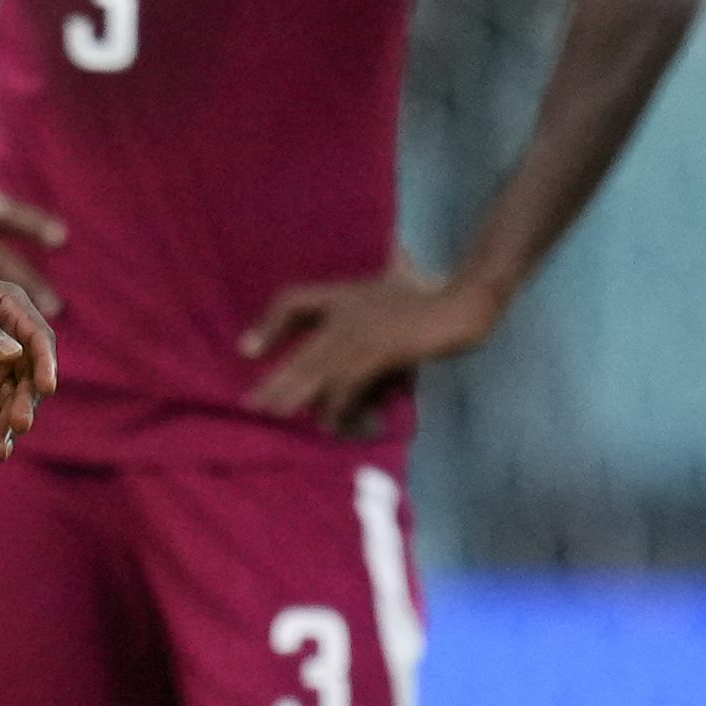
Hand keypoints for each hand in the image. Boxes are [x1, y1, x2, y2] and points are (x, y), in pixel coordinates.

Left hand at [0, 258, 56, 459]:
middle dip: (25, 403)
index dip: (46, 364)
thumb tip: (13, 353)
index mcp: (11, 310)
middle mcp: (10, 340)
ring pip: (10, 400)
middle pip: (28, 377)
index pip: (39, 340)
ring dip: (7, 425)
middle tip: (19, 425)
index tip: (46, 389)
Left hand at [241, 260, 501, 435]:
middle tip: (253, 404)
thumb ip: (351, 299)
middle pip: (303, 350)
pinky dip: (338, 404)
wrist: (458, 306)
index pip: (293, 301)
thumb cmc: (423, 296)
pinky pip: (351, 383)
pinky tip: (328, 420)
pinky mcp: (382, 353)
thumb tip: (341, 318)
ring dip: (298, 395)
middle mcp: (346, 314)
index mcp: (342, 295)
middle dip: (277, 380)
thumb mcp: (385, 284)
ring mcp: (362, 335)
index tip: (246, 351)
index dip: (269, 324)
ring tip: (278, 415)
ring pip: (321, 371)